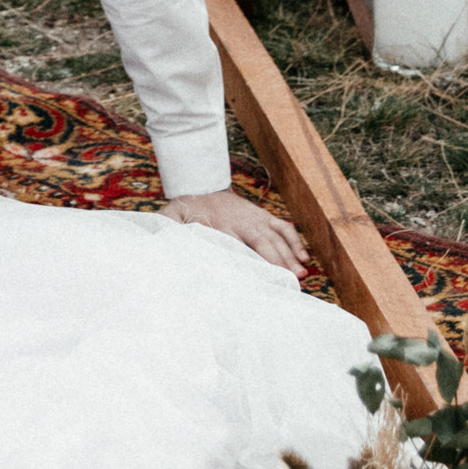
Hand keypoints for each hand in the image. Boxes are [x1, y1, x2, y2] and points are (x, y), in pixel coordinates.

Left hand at [164, 187, 310, 275]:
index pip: (236, 247)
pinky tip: (304, 259)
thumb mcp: (172, 217)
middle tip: (288, 284)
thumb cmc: (188, 208)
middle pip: (262, 244)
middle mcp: (242, 221)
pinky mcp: (264, 217)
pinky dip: (295, 242)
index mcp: (220, 225)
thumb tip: (163, 242)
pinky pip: (284, 228)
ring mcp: (256, 218)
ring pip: (277, 238)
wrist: (202, 184)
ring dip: (289, 256)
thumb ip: (169, 228)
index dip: (247, 264)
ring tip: (300, 275)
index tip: (257, 281)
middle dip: (276, 263)